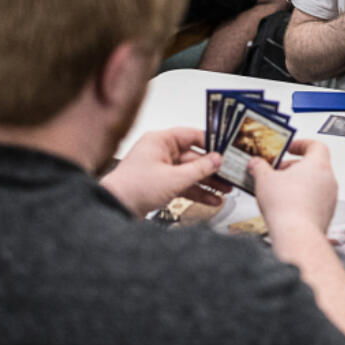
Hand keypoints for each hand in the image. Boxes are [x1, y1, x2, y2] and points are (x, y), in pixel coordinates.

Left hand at [99, 126, 224, 216]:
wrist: (114, 209)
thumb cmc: (133, 188)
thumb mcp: (173, 178)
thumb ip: (199, 169)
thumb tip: (216, 159)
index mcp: (160, 141)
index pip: (191, 136)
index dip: (211, 143)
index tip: (226, 150)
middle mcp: (160, 152)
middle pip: (193, 157)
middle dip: (212, 168)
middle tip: (229, 173)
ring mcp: (160, 169)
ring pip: (190, 173)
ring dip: (208, 182)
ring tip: (225, 189)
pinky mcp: (160, 185)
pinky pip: (184, 185)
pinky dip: (197, 192)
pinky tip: (212, 199)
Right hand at [250, 139, 337, 234]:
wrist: (297, 236)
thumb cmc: (287, 207)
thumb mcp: (264, 180)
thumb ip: (260, 167)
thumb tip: (256, 164)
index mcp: (318, 165)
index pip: (316, 145)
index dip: (302, 144)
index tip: (290, 147)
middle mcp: (329, 180)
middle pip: (314, 166)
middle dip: (294, 167)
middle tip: (277, 171)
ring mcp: (330, 198)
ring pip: (315, 184)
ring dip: (298, 184)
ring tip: (279, 190)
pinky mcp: (326, 214)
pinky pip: (315, 201)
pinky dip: (302, 200)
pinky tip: (286, 207)